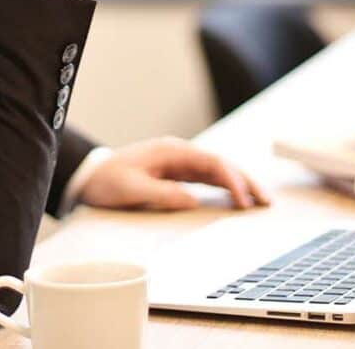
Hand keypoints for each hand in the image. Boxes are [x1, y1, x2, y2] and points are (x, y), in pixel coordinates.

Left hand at [78, 137, 271, 211]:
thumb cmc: (107, 181)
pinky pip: (207, 179)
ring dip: (239, 185)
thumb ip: (163, 194)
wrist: (89, 176)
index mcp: (172, 152)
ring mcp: (179, 163)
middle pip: (221, 164)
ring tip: (259, 202)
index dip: (232, 181)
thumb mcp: (132, 189)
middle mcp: (179, 154)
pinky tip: (237, 199)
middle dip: (245, 181)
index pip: (212, 163)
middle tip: (265, 201)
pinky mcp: (176, 174)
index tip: (243, 200)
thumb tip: (193, 201)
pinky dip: (224, 188)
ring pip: (217, 171)